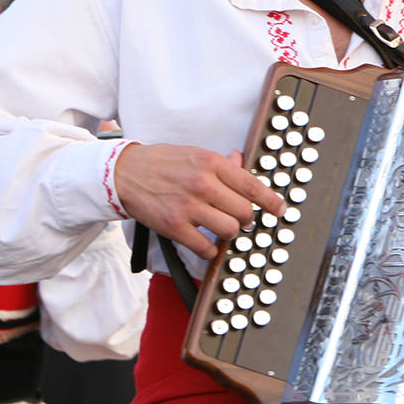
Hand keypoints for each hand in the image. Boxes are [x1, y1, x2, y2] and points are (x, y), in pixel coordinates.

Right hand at [114, 143, 286, 259]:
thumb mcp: (194, 153)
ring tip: (221, 228)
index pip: (252, 186)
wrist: (123, 173)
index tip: (280, 210)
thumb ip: (220, 163)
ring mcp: (188, 207)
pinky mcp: (174, 226)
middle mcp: (203, 184)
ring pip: (230, 230)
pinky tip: (205, 243)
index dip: (271, 202)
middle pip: (244, 212)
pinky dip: (210, 250)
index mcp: (211, 164)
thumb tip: (242, 162)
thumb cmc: (161, 163)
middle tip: (240, 218)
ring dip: (230, 233)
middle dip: (246, 218)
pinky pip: (206, 248)